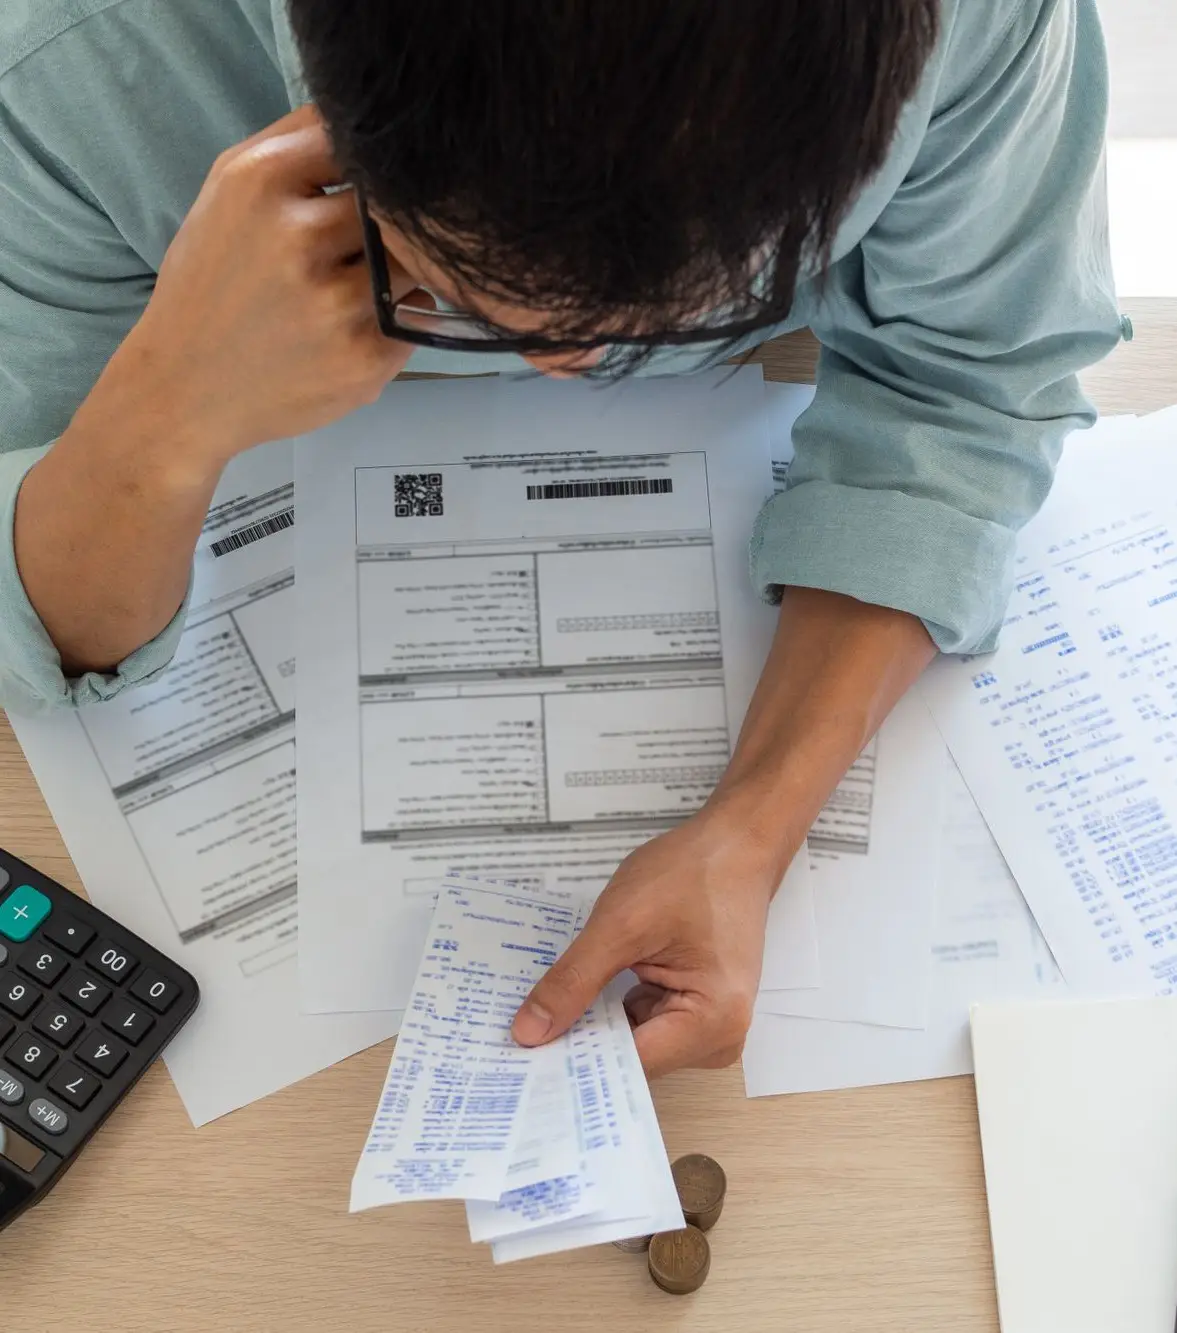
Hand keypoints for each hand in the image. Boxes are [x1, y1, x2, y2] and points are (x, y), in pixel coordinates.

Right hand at [113, 105, 425, 462]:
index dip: (370, 166)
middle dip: (385, 224)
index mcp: (261, 182)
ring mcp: (336, 303)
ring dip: (396, 272)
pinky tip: (350, 329)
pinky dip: (396, 318)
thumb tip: (371, 115)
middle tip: (355, 249)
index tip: (364, 187)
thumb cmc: (212, 285)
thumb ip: (297, 142)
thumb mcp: (229, 192)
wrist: (185, 389)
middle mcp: (299, 238)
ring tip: (348, 290)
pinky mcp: (364, 357)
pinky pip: (415, 316)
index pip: (358, 141)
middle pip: (393, 204)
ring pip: (412, 262)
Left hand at [511, 806, 788, 1076]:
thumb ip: (574, 981)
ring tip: (545, 1012)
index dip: (574, 1061)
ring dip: (595, 1025)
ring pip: (634, 1042)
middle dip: (582, 1043)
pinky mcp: (698, 1010)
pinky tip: (583, 995)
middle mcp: (720, 1038)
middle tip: (519, 1034)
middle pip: (633, 1059)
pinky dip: (613, 1010)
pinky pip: (644, 1024)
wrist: (736, 844)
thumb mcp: (621, 924)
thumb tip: (528, 1034)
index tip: (521, 1061)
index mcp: (713, 1022)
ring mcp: (710, 1026)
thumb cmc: (692, 874)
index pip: (629, 1066)